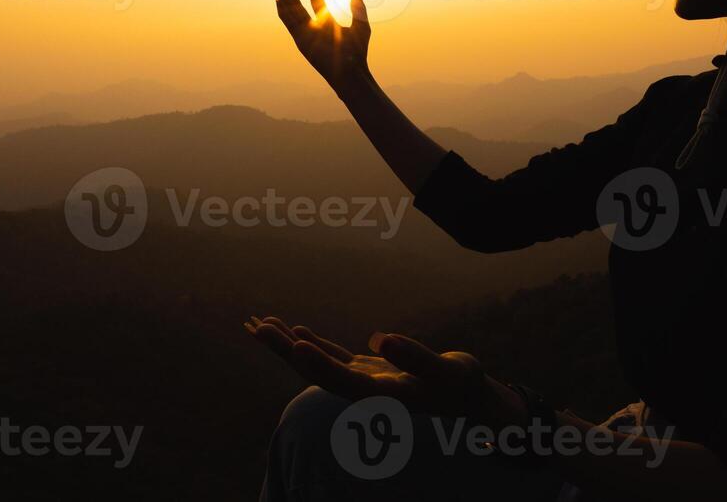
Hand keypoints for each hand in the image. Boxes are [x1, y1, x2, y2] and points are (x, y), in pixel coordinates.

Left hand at [245, 315, 521, 425]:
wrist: (470, 401)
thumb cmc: (463, 386)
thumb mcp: (447, 370)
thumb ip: (415, 357)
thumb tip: (380, 340)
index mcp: (383, 396)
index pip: (342, 380)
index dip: (318, 363)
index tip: (294, 343)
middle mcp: (365, 392)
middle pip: (317, 371)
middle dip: (285, 350)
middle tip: (256, 327)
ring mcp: (363, 382)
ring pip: (319, 362)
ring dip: (289, 345)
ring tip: (260, 325)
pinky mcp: (368, 372)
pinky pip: (333, 357)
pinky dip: (313, 343)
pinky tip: (295, 331)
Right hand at [270, 0, 370, 91]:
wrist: (351, 71)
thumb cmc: (358, 52)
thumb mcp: (361, 24)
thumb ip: (357, 6)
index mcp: (327, 21)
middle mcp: (314, 26)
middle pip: (297, 2)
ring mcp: (306, 32)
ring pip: (291, 9)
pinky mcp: (301, 40)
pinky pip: (289, 23)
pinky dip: (283, 12)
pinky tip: (277, 0)